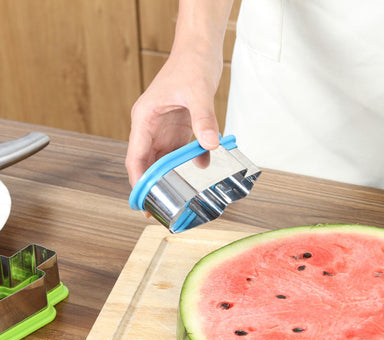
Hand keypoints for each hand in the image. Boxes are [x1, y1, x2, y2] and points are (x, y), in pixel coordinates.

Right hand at [125, 46, 221, 188]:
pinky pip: (180, 150)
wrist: (200, 50)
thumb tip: (210, 146)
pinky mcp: (178, 127)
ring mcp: (164, 128)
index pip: (135, 156)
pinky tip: (201, 167)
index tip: (142, 202)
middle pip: (146, 162)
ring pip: (162, 159)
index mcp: (145, 118)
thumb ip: (204, 120)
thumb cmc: (191, 64)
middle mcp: (151, 126)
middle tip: (160, 208)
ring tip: (177, 196)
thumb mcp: (198, 92)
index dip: (137, 181)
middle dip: (152, 184)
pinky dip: (188, 161)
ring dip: (169, 176)